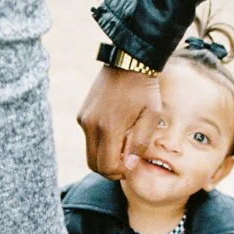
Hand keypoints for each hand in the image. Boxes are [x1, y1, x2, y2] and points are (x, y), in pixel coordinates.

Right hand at [76, 64, 161, 178]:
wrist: (128, 61)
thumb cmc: (144, 89)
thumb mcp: (150, 117)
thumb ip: (139, 144)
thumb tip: (128, 166)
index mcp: (109, 127)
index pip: (106, 166)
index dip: (119, 172)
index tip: (131, 164)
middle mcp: (91, 124)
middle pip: (93, 164)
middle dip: (110, 168)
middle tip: (126, 161)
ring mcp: (84, 119)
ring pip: (89, 152)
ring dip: (104, 155)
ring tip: (123, 144)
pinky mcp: (82, 114)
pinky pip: (88, 138)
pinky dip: (100, 142)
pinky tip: (116, 131)